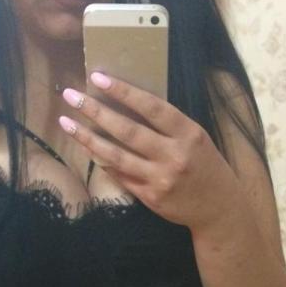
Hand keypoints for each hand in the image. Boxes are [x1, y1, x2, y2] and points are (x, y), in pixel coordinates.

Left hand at [58, 70, 240, 230]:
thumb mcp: (196, 137)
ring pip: (117, 156)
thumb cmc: (205, 165)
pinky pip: (121, 176)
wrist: (218, 208)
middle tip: (71, 96)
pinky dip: (102, 161)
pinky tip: (87, 147)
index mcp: (188, 134)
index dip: (123, 91)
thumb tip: (128, 103)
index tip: (98, 78)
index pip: (151, 108)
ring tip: (67, 123)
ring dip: (88, 138)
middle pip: (128, 131)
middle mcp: (173, 156)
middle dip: (96, 111)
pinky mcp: (150, 198)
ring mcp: (160, 179)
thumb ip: (168, 124)